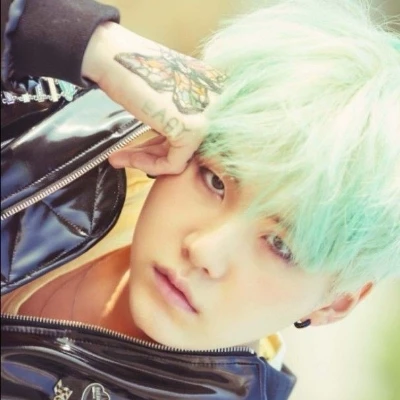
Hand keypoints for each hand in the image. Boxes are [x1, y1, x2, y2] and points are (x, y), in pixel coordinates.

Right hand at [82, 22, 224, 174]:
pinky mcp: (194, 129)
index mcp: (214, 91)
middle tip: (127, 158)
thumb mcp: (168, 96)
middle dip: (154, 155)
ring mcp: (209, 116)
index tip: (142, 150)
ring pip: (182, 157)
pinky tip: (128, 157)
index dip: (165, 145)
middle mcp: (218, 102)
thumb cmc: (133, 70)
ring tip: (120, 159)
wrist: (113, 55)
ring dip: (148, 162)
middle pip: (189, 145)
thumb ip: (178, 116)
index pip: (195, 133)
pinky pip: (174, 163)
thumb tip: (175, 147)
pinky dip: (151, 165)